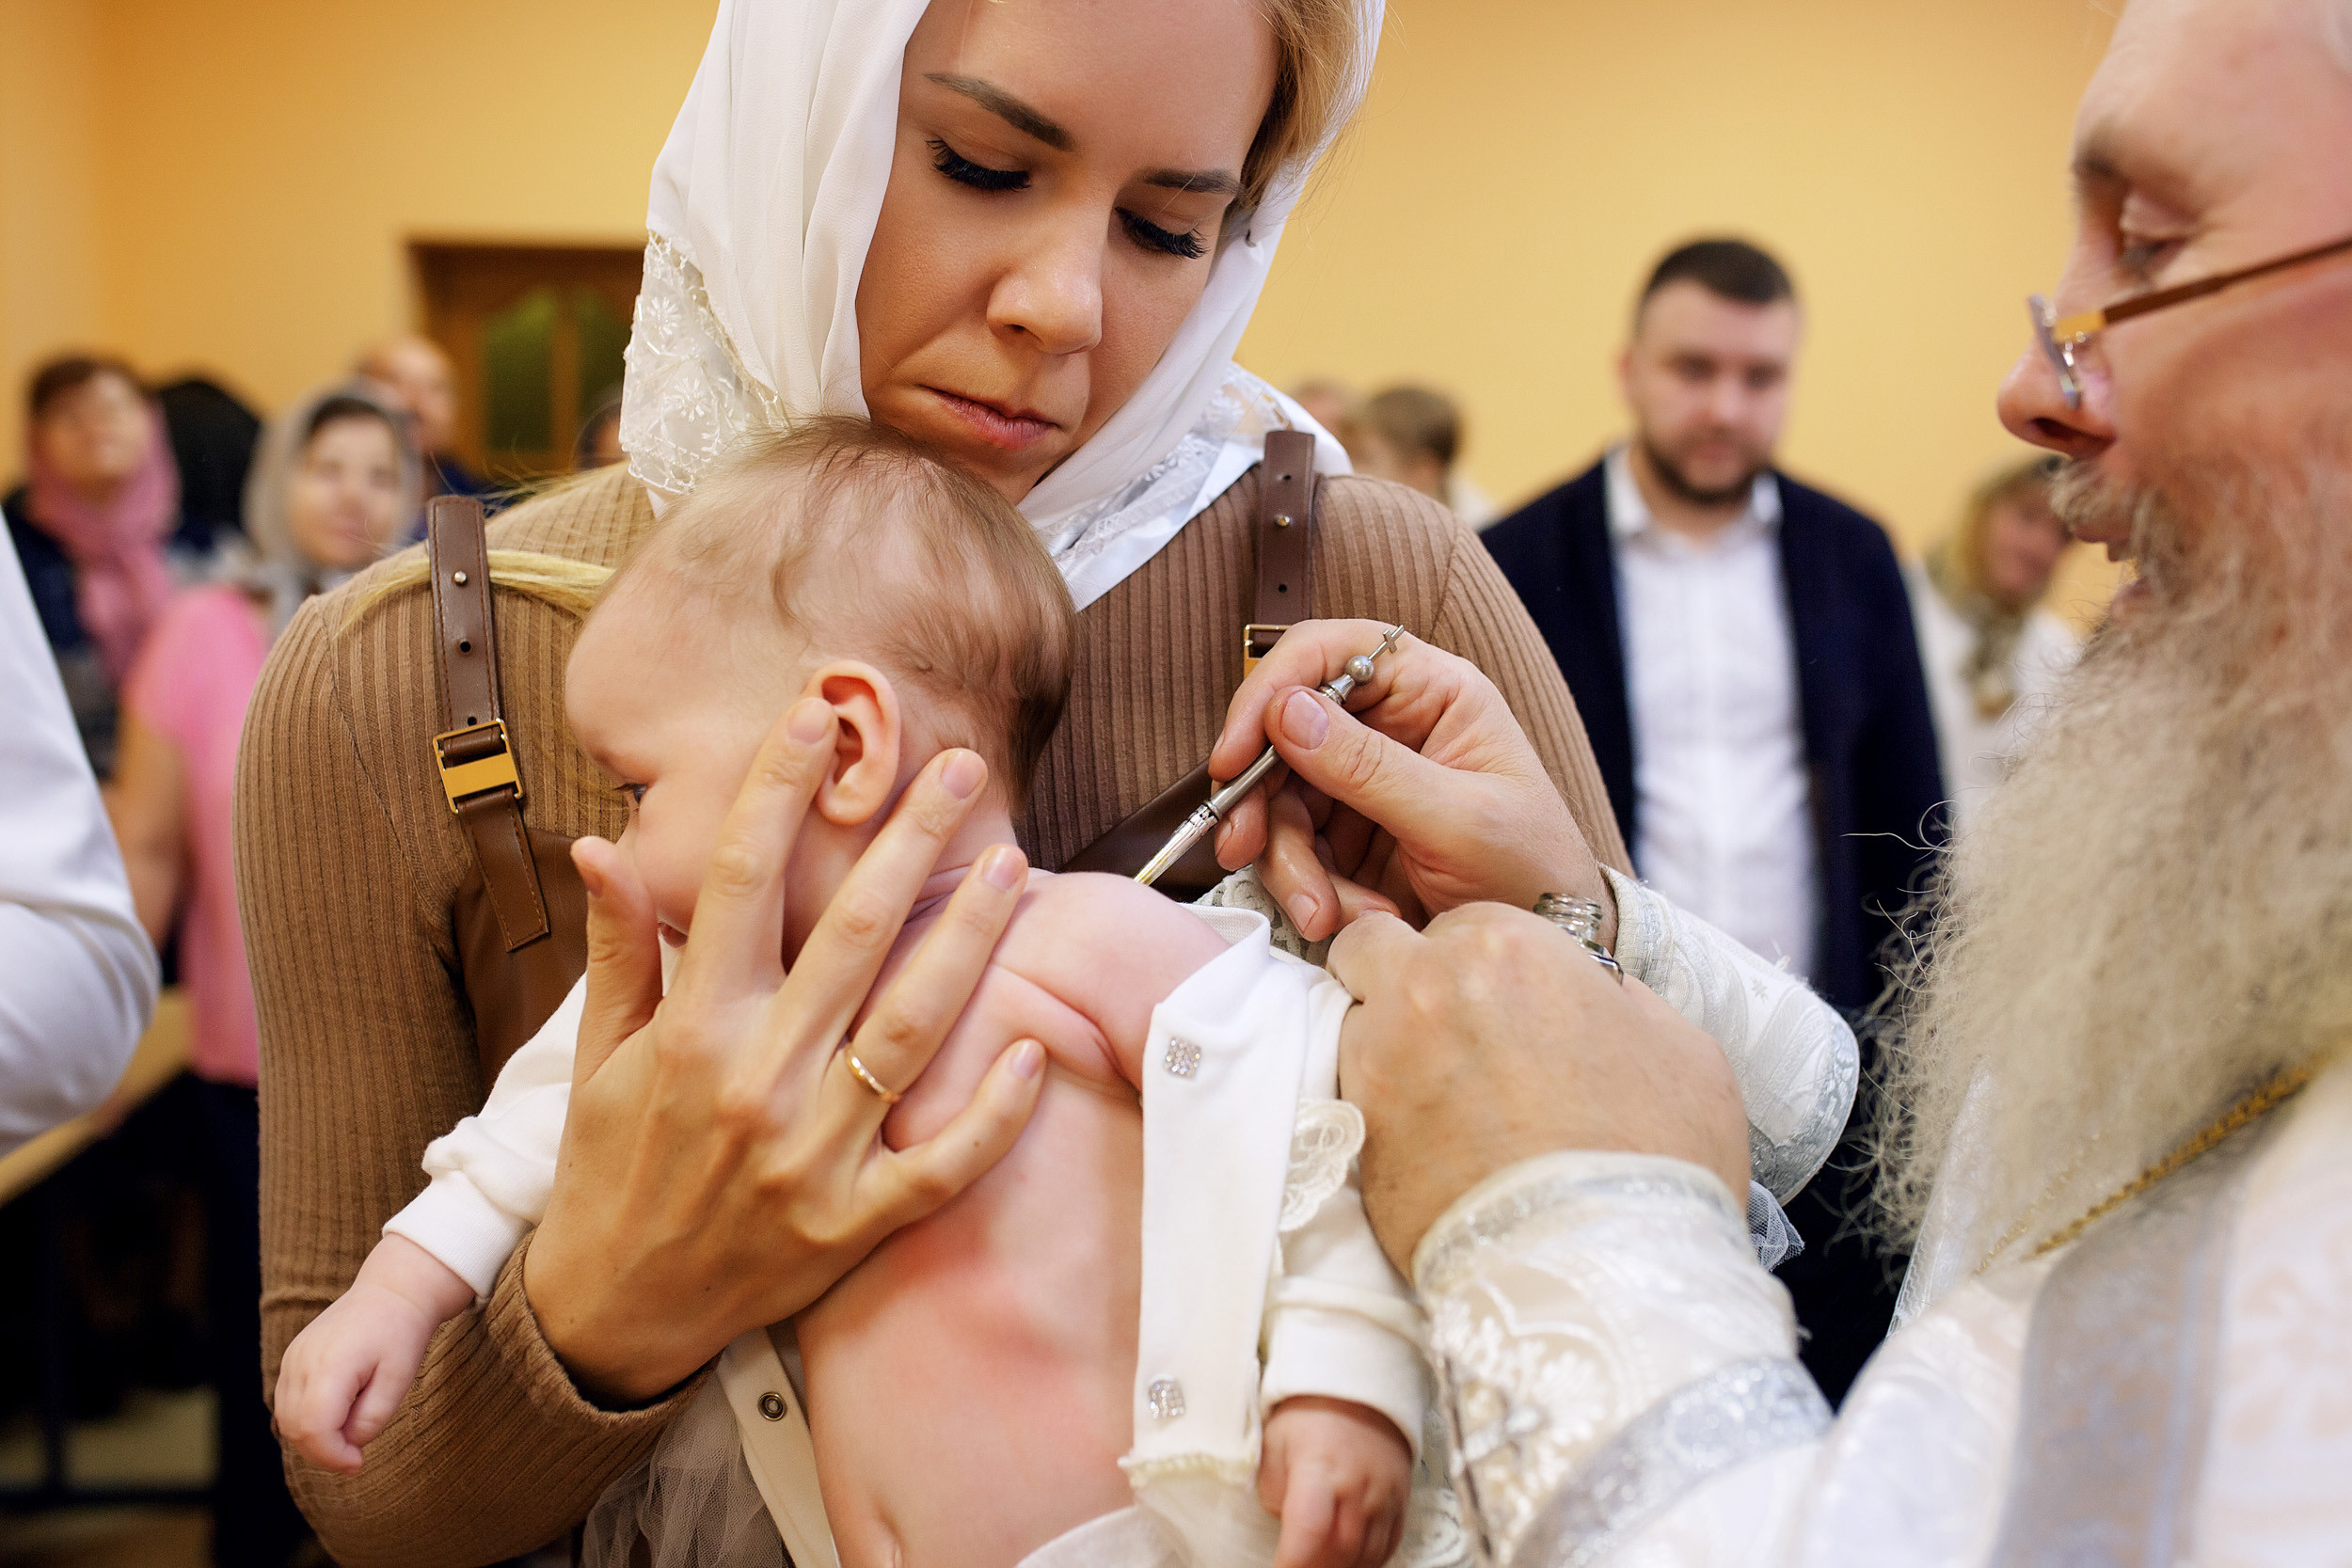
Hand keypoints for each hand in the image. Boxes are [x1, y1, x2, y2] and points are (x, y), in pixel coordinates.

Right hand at [274, 1234, 474, 1474]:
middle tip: (355, 1460)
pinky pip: (287, 1402)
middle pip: (295, 1428)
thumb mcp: (399, 1381)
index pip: (313, 1429)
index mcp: (329, 1366)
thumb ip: (370, 1420)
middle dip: (323, 1453)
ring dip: (312, 1439)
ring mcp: (292, 1358)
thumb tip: (348, 1445)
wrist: (392, 1291)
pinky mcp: (292, 1358)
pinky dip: (305, 1420)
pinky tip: (337, 1418)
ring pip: (286, 1419)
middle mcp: (301, 1362)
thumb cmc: (401, 1335)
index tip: (358, 1464)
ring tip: (348, 1440)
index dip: (332, 1457)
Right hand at [523, 701, 1047, 1403]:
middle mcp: (754, 1083)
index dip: (777, 792)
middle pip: (847, 938)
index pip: (738, 884)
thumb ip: (618, 948)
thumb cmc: (611, 1167)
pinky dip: (988, 1112)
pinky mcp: (854, 1224)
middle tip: (959, 767)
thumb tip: (600, 842)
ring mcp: (811, 1158)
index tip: (813, 716)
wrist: (615, 1312)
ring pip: (909, 1032)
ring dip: (966, 943)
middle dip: (907, 843)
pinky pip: (940, 1163)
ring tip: (1012, 866)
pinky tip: (1028, 1046)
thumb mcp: (598, 1056)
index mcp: (690, 1031)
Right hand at [1207, 622, 1609, 944]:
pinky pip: (1295, 850)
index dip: (1271, 691)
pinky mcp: (1348, 836)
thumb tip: (1287, 711)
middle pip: (1286, 734)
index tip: (1236, 754)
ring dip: (1288, 861)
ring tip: (1325, 912)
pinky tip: (1352, 918)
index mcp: (1432, 692)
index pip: (1329, 652)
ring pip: (1280, 800)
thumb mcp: (1459, 822)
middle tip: (1244, 848)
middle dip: (1263, 799)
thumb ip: (1372, 769)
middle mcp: (1390, 726)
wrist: (1552, 946)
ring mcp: (1364, 783)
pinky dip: (1308, 889)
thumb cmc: (1533, 873)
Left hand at [1258, 1396, 1412, 1567]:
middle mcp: (1357, 1486)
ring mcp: (1383, 1495)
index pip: (1309, 1530)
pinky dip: (1368, 1560)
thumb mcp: (1274, 1442)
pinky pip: (1388, 1545)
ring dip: (1341, 1567)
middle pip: (1339, 1551)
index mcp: (1319, 1468)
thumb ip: (1274, 1491)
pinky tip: (1347, 1559)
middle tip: (1296, 1566)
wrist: (1358, 1388)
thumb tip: (1284, 1526)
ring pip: (1366, 1554)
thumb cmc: (1309, 1415)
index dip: (1292, 1563)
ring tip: (1318, 1564)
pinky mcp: (1400, 1500)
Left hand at [1331, 905, 1749, 1274]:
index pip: (1463, 921)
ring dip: (1386, 1046)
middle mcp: (1426, 987)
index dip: (1482, 964)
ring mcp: (1379, 1061)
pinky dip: (1376, 1109)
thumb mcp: (1679, 1046)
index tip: (1502, 1002)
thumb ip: (1617, 995)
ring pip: (1353, 1024)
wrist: (1604, 1276)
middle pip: (1375, 951)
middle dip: (1400, 978)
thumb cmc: (1656, 1159)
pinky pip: (1347, 1096)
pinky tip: (1425, 1142)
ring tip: (1443, 1101)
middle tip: (1448, 1032)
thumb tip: (1592, 991)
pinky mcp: (1354, 1134)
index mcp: (1507, 947)